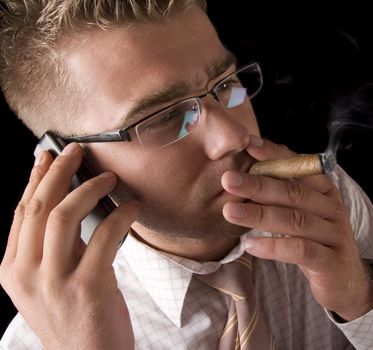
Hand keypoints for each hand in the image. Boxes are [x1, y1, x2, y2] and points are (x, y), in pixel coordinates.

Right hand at [0, 144, 139, 348]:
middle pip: (40, 207)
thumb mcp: (49, 286)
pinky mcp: (87, 287)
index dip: (35, 179)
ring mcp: (54, 282)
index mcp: (13, 271)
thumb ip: (51, 251)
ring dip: (90, 188)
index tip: (49, 156)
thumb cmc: (75, 321)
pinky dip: (121, 215)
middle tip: (78, 151)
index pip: (22, 213)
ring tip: (110, 177)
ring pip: (65, 215)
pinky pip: (105, 236)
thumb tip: (70, 205)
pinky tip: (133, 207)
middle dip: (59, 172)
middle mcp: (26, 274)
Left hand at [222, 136, 372, 320]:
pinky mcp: (331, 262)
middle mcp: (332, 209)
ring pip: (295, 220)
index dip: (275, 154)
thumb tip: (245, 176)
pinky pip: (301, 250)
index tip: (248, 145)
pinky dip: (274, 247)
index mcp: (325, 192)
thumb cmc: (317, 243)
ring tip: (230, 211)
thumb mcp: (303, 215)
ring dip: (260, 215)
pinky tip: (250, 244)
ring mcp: (334, 235)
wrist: (348, 283)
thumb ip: (282, 196)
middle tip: (228, 180)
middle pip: (294, 192)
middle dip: (258, 184)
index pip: (300, 167)